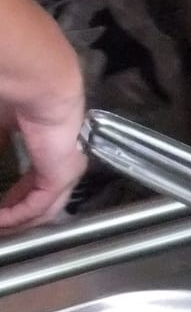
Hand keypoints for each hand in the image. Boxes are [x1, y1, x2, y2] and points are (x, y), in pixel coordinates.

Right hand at [0, 97, 86, 231]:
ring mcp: (64, 170)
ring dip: (19, 220)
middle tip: (2, 224)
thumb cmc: (15, 92)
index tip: (0, 205)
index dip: (16, 196)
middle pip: (42, 199)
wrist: (37, 82)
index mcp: (50, 147)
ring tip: (3, 228)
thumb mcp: (0, 125)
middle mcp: (62, 162)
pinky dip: (17, 216)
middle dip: (18, 213)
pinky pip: (38, 206)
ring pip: (43, 207)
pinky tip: (2, 222)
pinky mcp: (60, 176)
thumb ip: (0, 144)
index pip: (35, 181)